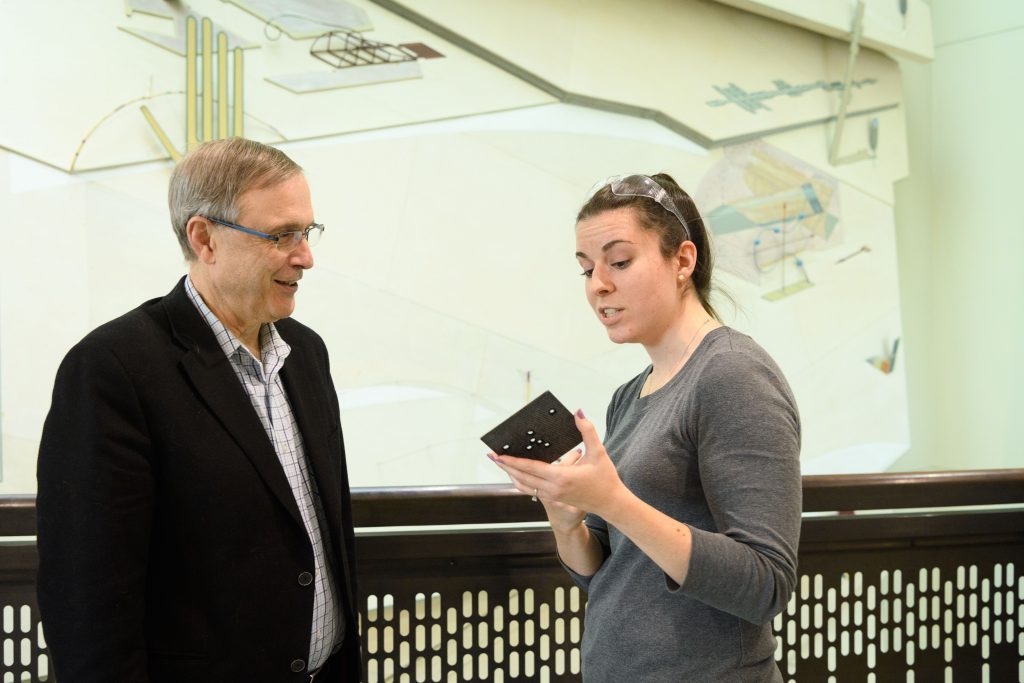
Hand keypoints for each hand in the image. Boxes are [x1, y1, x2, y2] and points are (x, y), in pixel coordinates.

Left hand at [488, 410, 626, 527]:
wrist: (611, 504)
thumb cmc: (605, 478)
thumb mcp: (598, 452)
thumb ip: (587, 431)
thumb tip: (578, 413)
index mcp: (561, 478)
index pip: (530, 468)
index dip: (512, 461)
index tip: (497, 455)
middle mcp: (553, 489)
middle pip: (522, 477)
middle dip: (505, 466)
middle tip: (492, 455)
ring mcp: (552, 496)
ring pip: (524, 485)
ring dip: (511, 474)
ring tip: (501, 463)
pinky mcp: (553, 499)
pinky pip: (531, 490)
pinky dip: (521, 481)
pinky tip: (516, 473)